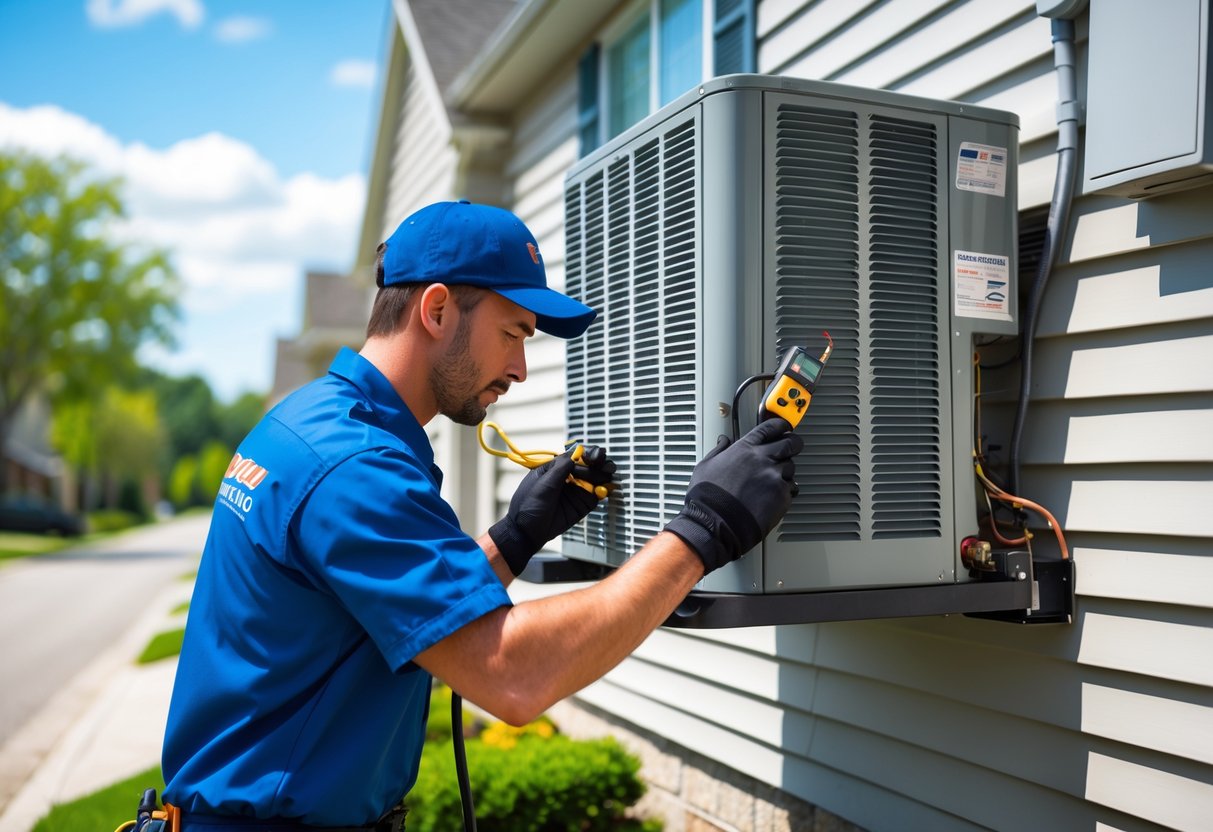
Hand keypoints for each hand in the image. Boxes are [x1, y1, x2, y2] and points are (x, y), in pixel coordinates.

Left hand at [489, 445, 615, 575]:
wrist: (527, 531)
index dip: (588, 454)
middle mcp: (568, 477)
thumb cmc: (529, 505)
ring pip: (595, 479)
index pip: (576, 455)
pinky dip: (604, 490)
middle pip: (589, 465)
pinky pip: (596, 495)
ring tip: (608, 475)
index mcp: (556, 468)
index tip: (594, 458)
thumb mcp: (543, 484)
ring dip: (604, 475)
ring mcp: (576, 490)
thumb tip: (577, 455)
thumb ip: (560, 469)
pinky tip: (607, 489)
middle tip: (606, 467)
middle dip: (599, 463)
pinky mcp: (582, 505)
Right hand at [664, 418, 802, 574]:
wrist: (714, 524)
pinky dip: (784, 493)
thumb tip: (723, 441)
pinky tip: (770, 498)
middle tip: (791, 448)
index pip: (770, 427)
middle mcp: (761, 459)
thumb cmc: (707, 499)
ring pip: (791, 468)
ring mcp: (773, 477)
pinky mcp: (781, 496)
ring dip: (784, 473)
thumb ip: (718, 451)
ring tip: (770, 483)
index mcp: (744, 449)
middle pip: (790, 443)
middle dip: (793, 444)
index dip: (781, 426)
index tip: (784, 428)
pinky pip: (791, 489)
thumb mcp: (705, 467)